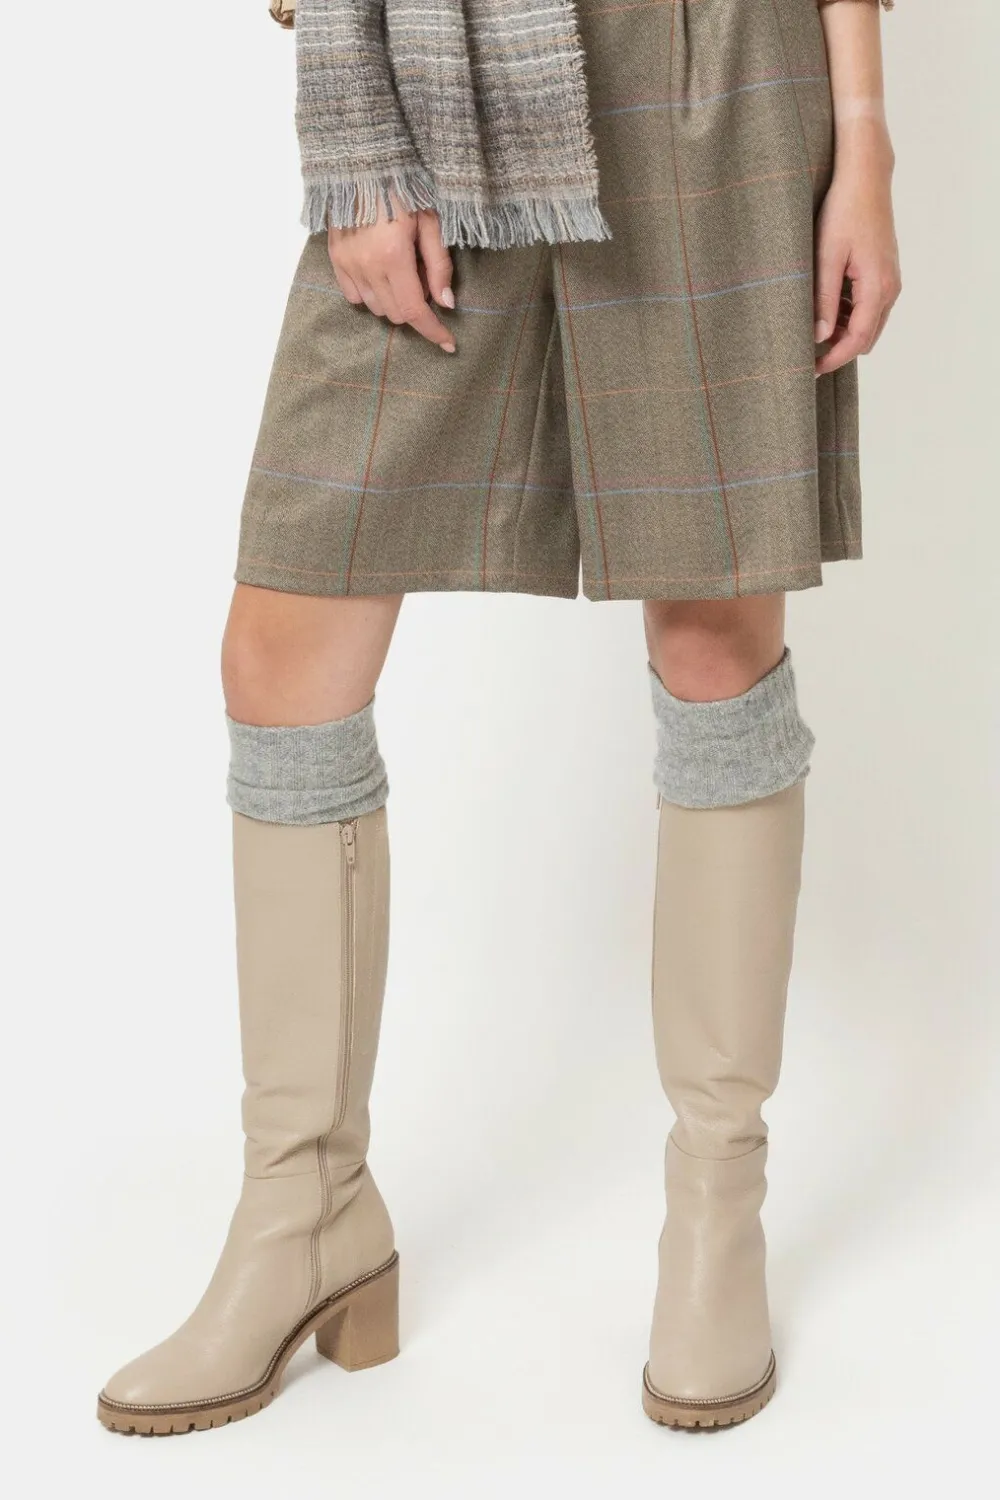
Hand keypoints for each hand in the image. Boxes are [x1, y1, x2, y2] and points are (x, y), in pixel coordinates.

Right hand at [328, 202, 456, 353]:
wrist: (363, 163)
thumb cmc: (403, 187)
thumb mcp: (431, 221)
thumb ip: (439, 265)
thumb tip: (446, 303)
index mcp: (393, 255)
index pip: (414, 310)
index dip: (433, 331)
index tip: (448, 343)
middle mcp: (367, 265)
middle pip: (397, 314)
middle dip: (415, 307)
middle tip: (421, 277)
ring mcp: (348, 263)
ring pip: (376, 308)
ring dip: (394, 301)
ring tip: (401, 270)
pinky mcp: (335, 259)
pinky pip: (354, 297)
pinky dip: (371, 295)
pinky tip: (380, 274)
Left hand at [814, 122, 900, 375]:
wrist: (865, 175)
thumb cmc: (844, 210)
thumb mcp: (826, 256)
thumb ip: (823, 299)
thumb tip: (818, 337)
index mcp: (877, 287)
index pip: (857, 340)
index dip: (833, 359)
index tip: (809, 370)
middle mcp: (890, 288)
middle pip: (866, 338)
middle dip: (838, 350)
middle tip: (805, 356)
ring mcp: (889, 279)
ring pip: (868, 324)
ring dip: (842, 333)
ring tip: (810, 331)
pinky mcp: (884, 271)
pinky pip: (868, 307)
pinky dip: (848, 316)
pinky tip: (824, 308)